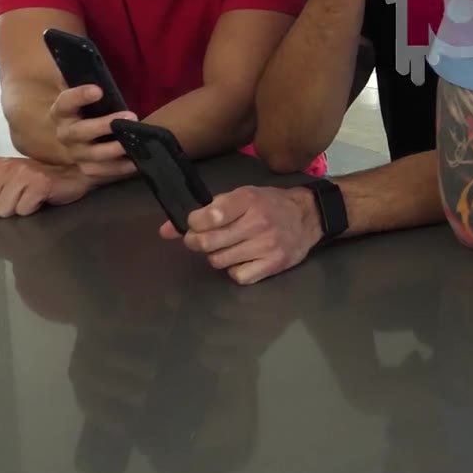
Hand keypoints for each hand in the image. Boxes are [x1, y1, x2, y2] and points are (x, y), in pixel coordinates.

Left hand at [0, 156, 91, 217]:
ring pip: (3, 211)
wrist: (71, 175)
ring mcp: (23, 174)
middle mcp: (5, 167)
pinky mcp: (40, 184)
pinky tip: (38, 201)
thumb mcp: (0, 181)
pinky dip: (31, 211)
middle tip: (15, 200)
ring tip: (27, 200)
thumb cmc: (35, 180)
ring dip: (16, 211)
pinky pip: (23, 210)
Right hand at [47, 85, 137, 180]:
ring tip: (133, 144)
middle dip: (104, 125)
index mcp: (60, 111)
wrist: (63, 133)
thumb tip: (86, 55)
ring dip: (113, 150)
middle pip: (80, 132)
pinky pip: (100, 172)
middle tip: (130, 116)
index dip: (80, 95)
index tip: (98, 89)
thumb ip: (82, 76)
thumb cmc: (81, 106)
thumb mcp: (78, 91)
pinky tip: (136, 162)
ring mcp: (74, 154)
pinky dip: (117, 169)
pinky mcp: (85, 168)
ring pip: (91, 155)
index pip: (65, 101)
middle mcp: (64, 134)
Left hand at [161, 185, 323, 285]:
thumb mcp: (241, 196)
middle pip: (207, 243)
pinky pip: (237, 275)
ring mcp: (267, 245)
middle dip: (196, 242)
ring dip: (217, 255)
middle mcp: (258, 222)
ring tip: (228, 246)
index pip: (208, 216)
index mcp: (247, 199)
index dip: (192, 223)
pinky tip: (243, 258)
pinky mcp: (273, 264)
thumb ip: (206, 211)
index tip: (195, 223)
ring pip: (219, 261)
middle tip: (201, 240)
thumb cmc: (269, 204)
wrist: (308, 217)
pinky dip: (235, 269)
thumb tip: (165, 231)